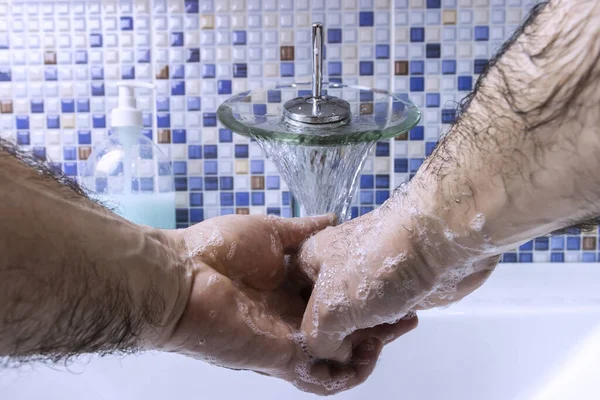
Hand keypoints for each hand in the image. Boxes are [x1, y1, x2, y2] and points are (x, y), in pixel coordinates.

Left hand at [154, 214, 414, 394]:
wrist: (180, 274)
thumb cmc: (216, 249)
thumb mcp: (272, 232)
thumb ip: (303, 231)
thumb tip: (331, 219)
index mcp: (288, 291)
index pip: (334, 300)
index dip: (361, 297)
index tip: (390, 283)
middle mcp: (292, 319)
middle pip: (341, 330)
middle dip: (375, 325)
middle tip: (406, 312)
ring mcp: (287, 342)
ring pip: (337, 358)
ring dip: (367, 350)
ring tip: (393, 330)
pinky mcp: (281, 359)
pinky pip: (319, 378)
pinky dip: (346, 374)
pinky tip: (368, 355)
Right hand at [296, 187, 498, 361]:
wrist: (439, 242)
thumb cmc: (378, 266)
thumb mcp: (329, 310)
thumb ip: (315, 339)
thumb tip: (334, 352)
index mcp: (307, 262)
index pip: (290, 306)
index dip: (302, 335)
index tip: (319, 354)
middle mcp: (332, 268)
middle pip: (324, 318)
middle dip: (340, 341)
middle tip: (357, 351)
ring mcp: (363, 278)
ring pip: (355, 321)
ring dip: (367, 336)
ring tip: (381, 340)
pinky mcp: (392, 287)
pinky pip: (382, 316)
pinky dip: (390, 326)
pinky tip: (405, 322)